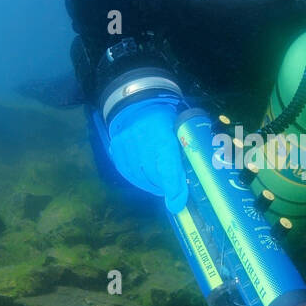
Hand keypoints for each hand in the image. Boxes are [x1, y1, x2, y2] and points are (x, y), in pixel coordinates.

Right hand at [106, 98, 188, 212]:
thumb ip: (185, 152)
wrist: (140, 102)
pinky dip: (138, 180)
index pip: (168, 166)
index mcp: (163, 132)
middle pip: (153, 174)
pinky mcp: (116, 148)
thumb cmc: (167, 118)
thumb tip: (189, 183)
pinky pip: (127, 172)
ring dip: (152, 186)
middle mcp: (141, 139)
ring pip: (139, 175)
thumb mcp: (180, 129)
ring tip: (161, 188)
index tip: (177, 204)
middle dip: (165, 187)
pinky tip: (147, 182)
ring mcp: (126, 144)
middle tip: (173, 193)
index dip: (173, 187)